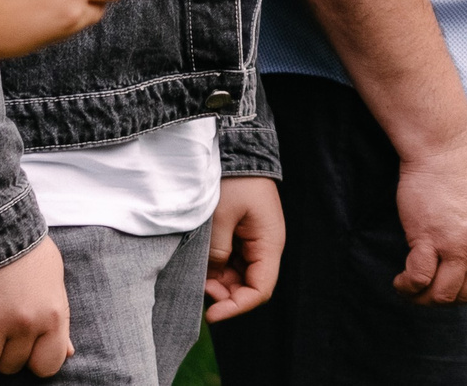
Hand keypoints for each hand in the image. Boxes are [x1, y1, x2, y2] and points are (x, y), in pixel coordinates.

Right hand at [0, 236, 71, 375]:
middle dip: (10, 350)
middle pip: (15, 364)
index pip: (48, 364)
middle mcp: (26, 323)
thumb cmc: (31, 254)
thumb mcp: (54, 284)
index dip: (38, 359)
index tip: (31, 348)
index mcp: (53, 314)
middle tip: (7, 325)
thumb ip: (59, 321)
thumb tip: (68, 352)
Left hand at [204, 176, 284, 323]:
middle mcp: (265, 247)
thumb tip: (212, 278)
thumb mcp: (222, 216)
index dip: (237, 306)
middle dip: (225, 295)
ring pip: (239, 277)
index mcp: (269, 243)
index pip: (261, 289)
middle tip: (198, 289)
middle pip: (250, 286)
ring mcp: (253, 243)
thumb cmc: (235, 181)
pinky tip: (201, 265)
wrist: (239, 153)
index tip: (211, 313)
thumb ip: (217, 251)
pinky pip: (232, 263)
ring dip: (219, 283)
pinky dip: (217, 270)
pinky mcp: (241, 238)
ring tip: (197, 276)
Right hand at [392, 133, 466, 304]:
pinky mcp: (428, 238)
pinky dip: (408, 286)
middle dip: (445, 298)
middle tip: (426, 290)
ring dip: (424, 298)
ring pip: (444, 294)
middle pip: (466, 293)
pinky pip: (420, 278)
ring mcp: (456, 245)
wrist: (444, 146)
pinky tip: (400, 279)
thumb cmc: (465, 163)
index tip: (454, 286)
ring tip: (410, 288)